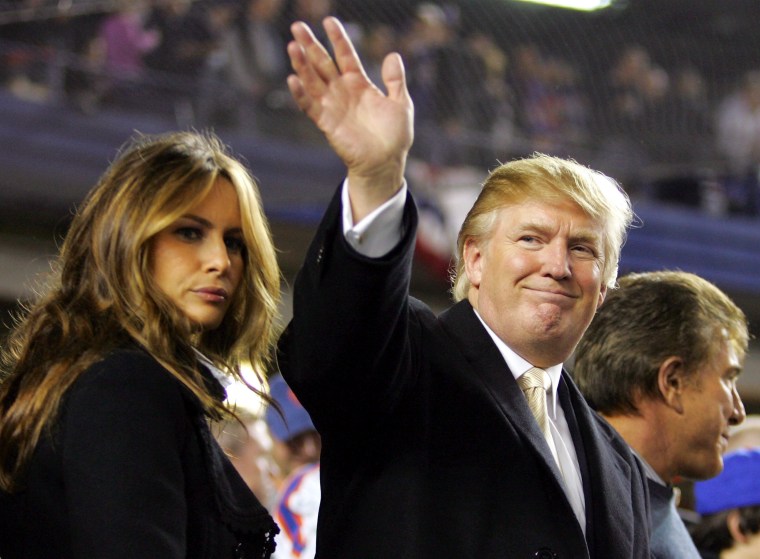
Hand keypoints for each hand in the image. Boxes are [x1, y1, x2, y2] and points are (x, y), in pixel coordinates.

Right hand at [287, 17, 413, 219]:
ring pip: (313, 81)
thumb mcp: (400, 103)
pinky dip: (301, 94)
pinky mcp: (326, 122)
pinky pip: (310, 106)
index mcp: (360, 84)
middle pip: (323, 63)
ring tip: (292, 46)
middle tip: (298, 26)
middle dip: (311, 45)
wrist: (386, 162)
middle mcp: (343, 92)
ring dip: (301, 65)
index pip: (345, 56)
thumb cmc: (394, 135)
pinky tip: (293, 79)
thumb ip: (395, 80)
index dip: (338, 39)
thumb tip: (393, 55)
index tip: (329, 21)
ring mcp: (333, 106)